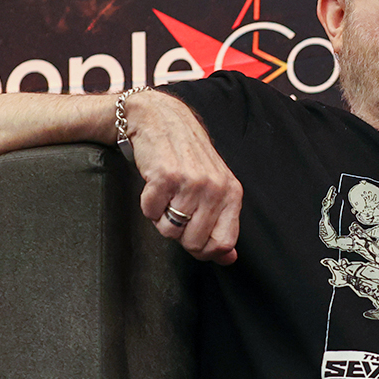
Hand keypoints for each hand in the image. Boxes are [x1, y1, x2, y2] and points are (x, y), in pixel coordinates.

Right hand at [127, 89, 242, 263]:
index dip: (205, 251)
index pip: (224, 243)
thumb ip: (223, 223)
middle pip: (194, 242)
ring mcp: (191, 182)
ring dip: (161, 218)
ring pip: (170, 230)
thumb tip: (229, 259)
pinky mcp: (165, 176)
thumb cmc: (187, 156)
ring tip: (165, 195)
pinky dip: (147, 204)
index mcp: (231, 193)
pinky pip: (151, 212)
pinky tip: (154, 185)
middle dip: (179, 234)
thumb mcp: (214, 187)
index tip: (193, 240)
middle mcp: (215, 188)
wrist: (161, 119)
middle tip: (175, 209)